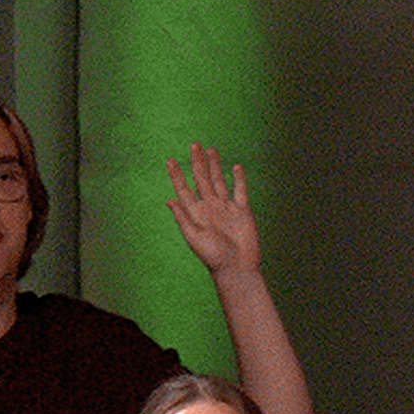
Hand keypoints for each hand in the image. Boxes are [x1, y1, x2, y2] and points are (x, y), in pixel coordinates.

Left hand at [167, 143, 261, 278]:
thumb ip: (183, 218)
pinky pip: (240, 190)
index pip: (184, 189)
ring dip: (215, 166)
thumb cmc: (213, 257)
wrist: (237, 268)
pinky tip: (236, 167)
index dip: (177, 175)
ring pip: (219, 181)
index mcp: (196, 213)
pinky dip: (239, 179)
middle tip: (194, 145)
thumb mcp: (194, 237)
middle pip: (202, 180)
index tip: (170, 160)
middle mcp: (210, 207)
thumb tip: (170, 200)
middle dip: (197, 162)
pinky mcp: (243, 211)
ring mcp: (226, 208)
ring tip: (211, 150)